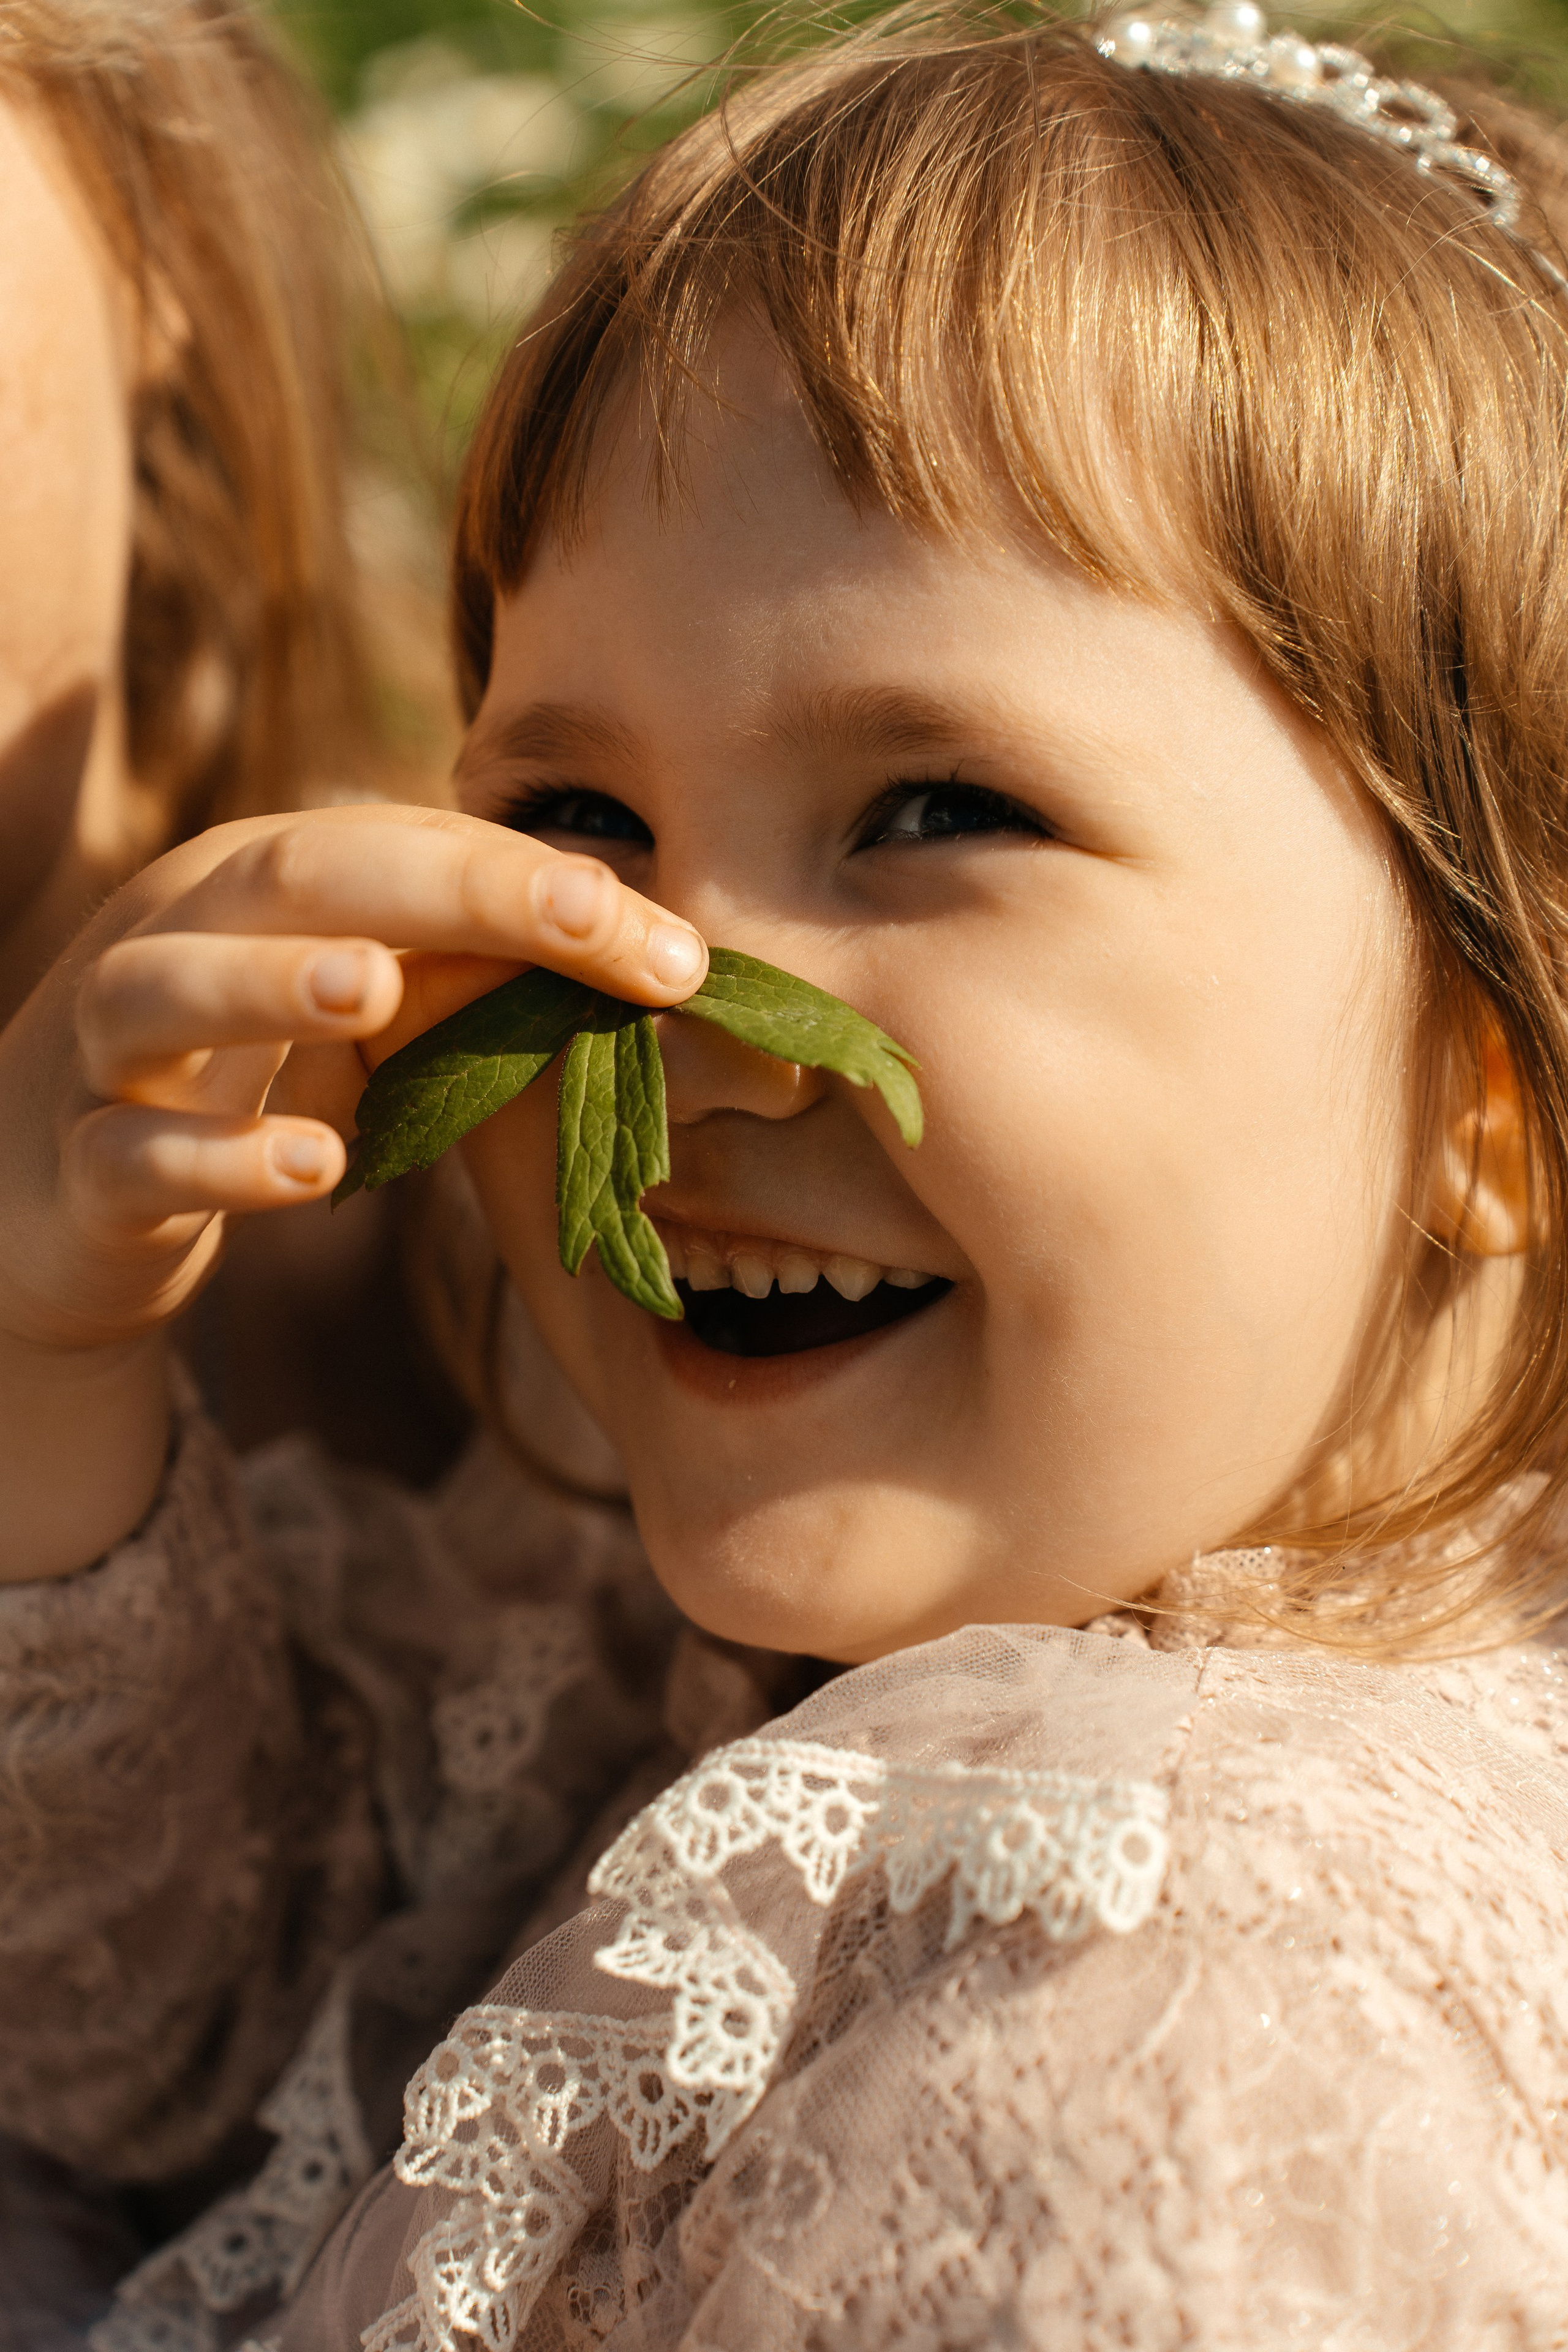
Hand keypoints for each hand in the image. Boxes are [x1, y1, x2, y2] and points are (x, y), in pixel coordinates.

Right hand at [0, 804, 706, 1578]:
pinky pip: (136, 1154)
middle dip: (450, 891)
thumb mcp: (357, 1010)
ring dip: (270, 982)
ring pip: (162, 987)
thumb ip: (470, 975)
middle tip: (585, 923)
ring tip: (372, 992)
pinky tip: (312, 1164)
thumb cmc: (239, 1076)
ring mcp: (110, 1049)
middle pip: (294, 876)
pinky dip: (219, 1157)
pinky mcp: (79, 1168)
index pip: (413, 851)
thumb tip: (655, 963)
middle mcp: (177, 933)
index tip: (678, 956)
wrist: (49, 1195)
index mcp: (263, 882)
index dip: (544, 889)